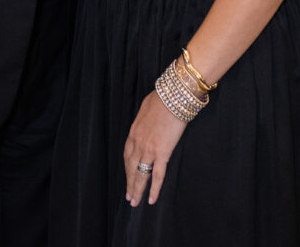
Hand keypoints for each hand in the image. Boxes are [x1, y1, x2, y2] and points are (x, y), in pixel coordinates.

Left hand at [124, 90, 186, 206]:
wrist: (173, 97)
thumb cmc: (161, 99)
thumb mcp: (145, 108)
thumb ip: (143, 121)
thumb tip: (145, 124)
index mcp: (133, 132)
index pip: (127, 155)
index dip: (127, 169)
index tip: (128, 177)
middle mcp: (138, 143)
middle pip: (131, 168)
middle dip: (130, 183)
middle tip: (129, 197)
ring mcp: (149, 149)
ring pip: (141, 175)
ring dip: (137, 190)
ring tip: (135, 202)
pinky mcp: (162, 153)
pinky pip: (157, 176)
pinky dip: (154, 189)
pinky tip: (152, 199)